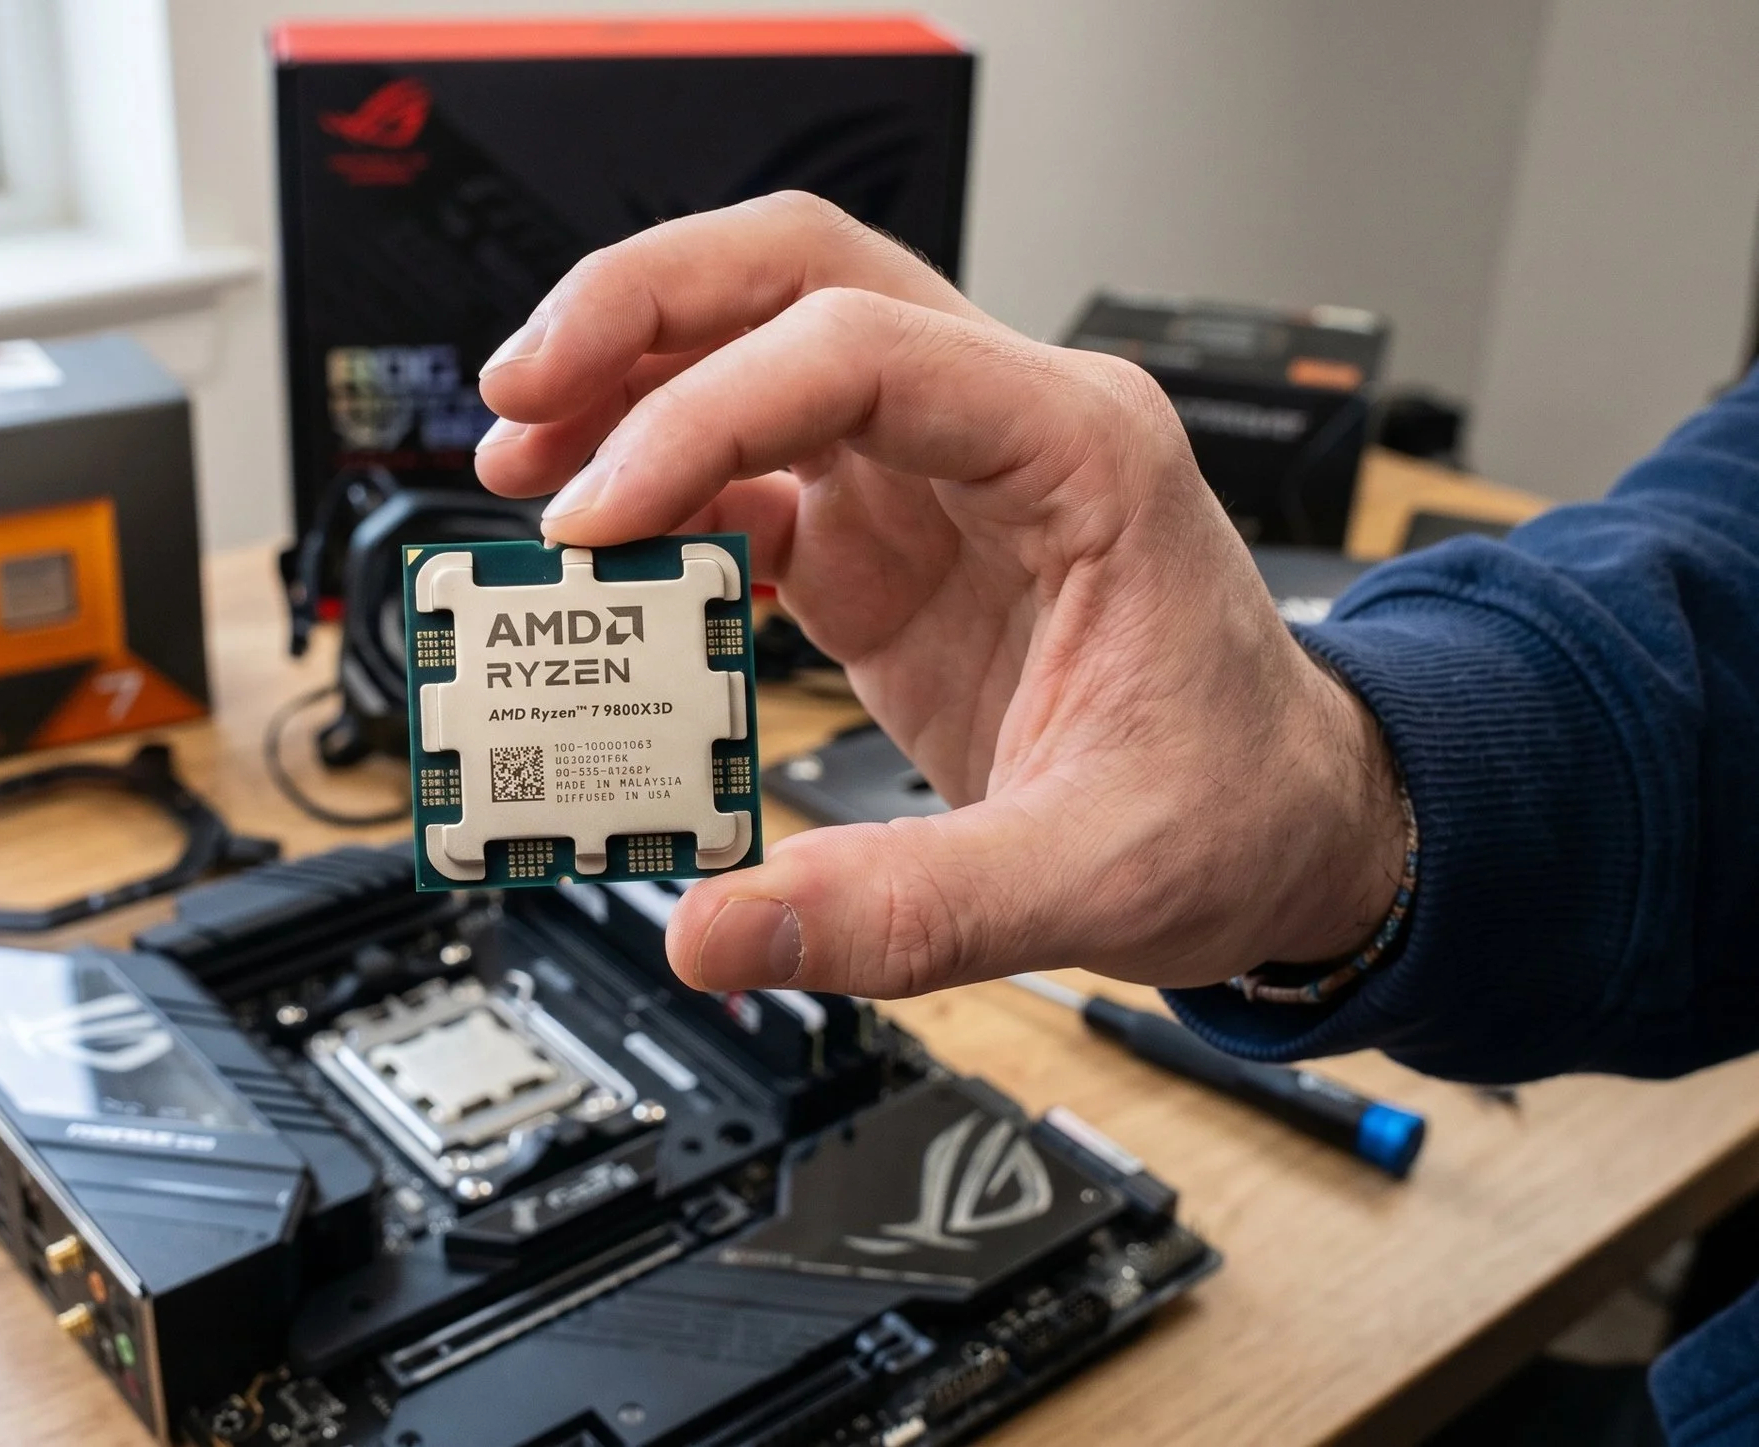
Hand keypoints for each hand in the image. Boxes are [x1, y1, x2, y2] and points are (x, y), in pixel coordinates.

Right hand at [474, 192, 1405, 998]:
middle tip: (524, 392)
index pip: (861, 352)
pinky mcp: (884, 541)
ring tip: (522, 459)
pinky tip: (599, 556)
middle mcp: (998, 430)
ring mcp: (933, 477)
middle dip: (641, 311)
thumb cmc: (1236, 805)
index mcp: (1078, 455)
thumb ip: (904, 909)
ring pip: (759, 344)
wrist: (1289, 823)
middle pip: (797, 276)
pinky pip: (749, 469)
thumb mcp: (1091, 877)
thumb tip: (720, 930)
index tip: (600, 515)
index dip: (706, 414)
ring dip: (630, 384)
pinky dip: (658, 492)